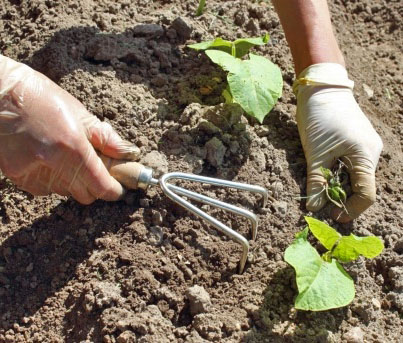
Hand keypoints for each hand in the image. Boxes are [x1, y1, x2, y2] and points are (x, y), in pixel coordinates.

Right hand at [0, 55, 139, 203]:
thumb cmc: (40, 98)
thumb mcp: (79, 113)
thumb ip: (106, 139)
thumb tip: (129, 154)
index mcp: (72, 146)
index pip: (100, 186)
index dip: (113, 190)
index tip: (118, 187)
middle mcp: (52, 164)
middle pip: (85, 195)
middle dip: (95, 185)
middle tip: (96, 167)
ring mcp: (32, 172)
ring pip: (66, 192)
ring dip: (74, 181)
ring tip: (68, 156)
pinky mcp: (17, 176)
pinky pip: (46, 189)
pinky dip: (54, 179)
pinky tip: (49, 159)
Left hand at [294, 63, 382, 222]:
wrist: (322, 88)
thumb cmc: (319, 118)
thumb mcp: (315, 154)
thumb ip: (316, 182)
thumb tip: (314, 207)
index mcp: (365, 155)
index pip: (366, 193)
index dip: (351, 209)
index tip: (333, 216)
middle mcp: (371, 152)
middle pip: (361, 186)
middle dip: (342, 197)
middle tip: (321, 202)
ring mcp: (365, 145)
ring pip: (355, 175)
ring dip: (339, 185)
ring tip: (320, 186)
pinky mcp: (357, 140)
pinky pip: (351, 164)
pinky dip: (338, 173)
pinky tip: (325, 171)